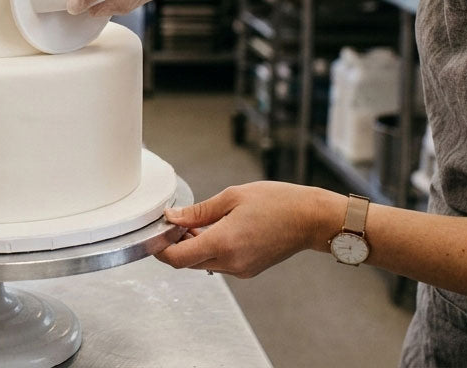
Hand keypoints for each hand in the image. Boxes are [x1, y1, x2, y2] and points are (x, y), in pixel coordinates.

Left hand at [153, 183, 343, 278]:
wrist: (311, 219)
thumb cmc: (278, 203)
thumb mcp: (232, 197)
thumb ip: (198, 211)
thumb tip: (172, 217)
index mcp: (223, 243)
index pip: (177, 258)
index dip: (160, 249)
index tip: (155, 235)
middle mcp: (231, 262)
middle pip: (188, 263)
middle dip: (176, 245)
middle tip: (175, 223)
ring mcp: (241, 269)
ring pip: (203, 264)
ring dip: (193, 247)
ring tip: (196, 223)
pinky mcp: (248, 270)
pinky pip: (219, 263)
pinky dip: (210, 250)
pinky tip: (215, 231)